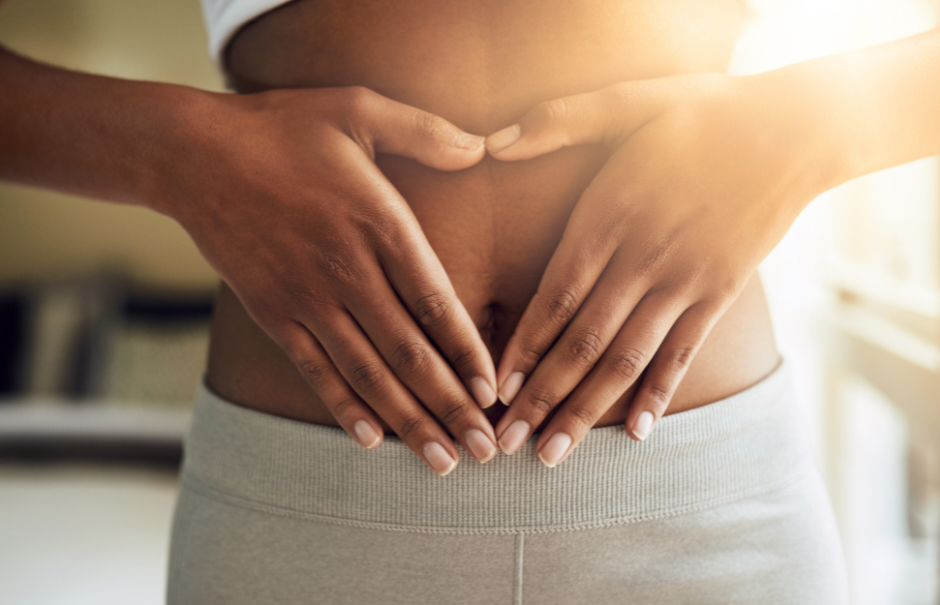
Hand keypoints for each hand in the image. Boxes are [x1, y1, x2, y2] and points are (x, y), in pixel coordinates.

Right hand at [158, 86, 499, 474]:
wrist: (192, 153)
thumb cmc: (281, 128)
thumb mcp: (357, 109)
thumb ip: (425, 130)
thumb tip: (481, 146)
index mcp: (379, 222)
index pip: (436, 303)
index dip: (468, 353)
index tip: (494, 392)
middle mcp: (346, 269)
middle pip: (409, 352)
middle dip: (451, 407)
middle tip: (484, 451)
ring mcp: (306, 298)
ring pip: (367, 373)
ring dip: (408, 422)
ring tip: (442, 462)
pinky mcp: (273, 312)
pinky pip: (314, 371)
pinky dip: (344, 407)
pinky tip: (370, 440)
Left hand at [485, 73, 829, 464]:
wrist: (793, 131)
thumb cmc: (701, 116)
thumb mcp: (629, 101)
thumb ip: (561, 121)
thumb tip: (496, 142)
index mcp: (609, 215)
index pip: (554, 295)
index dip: (521, 346)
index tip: (493, 389)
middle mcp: (642, 257)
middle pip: (581, 341)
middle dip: (539, 396)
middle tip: (507, 442)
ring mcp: (684, 281)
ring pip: (626, 358)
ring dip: (586, 410)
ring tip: (554, 455)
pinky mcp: (720, 293)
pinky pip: (683, 353)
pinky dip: (658, 393)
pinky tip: (636, 434)